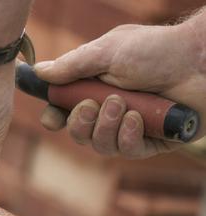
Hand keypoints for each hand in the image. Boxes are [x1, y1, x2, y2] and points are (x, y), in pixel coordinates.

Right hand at [34, 22, 205, 158]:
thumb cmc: (156, 50)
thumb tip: (40, 72)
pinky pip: (128, 151)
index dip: (55, 118)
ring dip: (105, 128)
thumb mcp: (106, 52)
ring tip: (121, 105)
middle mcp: (111, 109)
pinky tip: (137, 119)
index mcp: (95, 87)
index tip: (51, 120)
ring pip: (101, 146)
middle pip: (79, 133)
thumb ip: (72, 66)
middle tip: (91, 105)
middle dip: (80, 124)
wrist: (200, 61)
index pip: (65, 110)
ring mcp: (132, 127)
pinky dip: (128, 136)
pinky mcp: (153, 141)